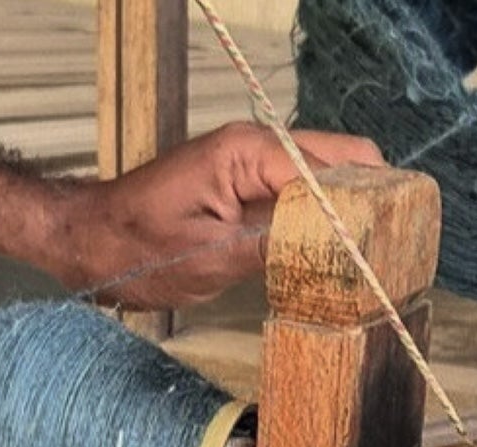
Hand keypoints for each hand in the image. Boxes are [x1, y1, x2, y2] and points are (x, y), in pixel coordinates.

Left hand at [53, 122, 385, 309]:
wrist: (88, 243)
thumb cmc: (132, 248)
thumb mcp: (207, 258)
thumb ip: (275, 248)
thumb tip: (336, 251)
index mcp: (248, 153)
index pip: (333, 168)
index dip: (366, 206)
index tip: (386, 249)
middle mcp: (258, 151)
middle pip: (343, 164)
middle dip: (370, 206)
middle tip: (388, 258)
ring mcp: (256, 171)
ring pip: (328, 185)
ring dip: (349, 220)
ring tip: (370, 266)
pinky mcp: (251, 195)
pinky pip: (303, 204)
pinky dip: (324, 230)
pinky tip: (334, 265)